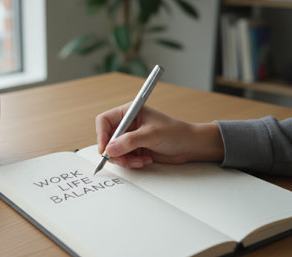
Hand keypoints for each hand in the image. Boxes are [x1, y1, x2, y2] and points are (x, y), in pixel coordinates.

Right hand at [95, 104, 223, 168]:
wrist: (190, 146)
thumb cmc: (175, 133)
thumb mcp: (151, 135)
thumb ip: (129, 142)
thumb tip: (109, 149)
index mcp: (129, 112)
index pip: (104, 121)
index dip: (102, 135)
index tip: (105, 149)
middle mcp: (127, 124)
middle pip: (107, 139)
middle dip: (114, 152)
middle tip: (124, 159)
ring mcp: (130, 138)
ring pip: (114, 152)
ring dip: (125, 159)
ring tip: (140, 160)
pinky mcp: (135, 149)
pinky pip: (124, 159)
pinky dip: (132, 162)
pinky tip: (145, 160)